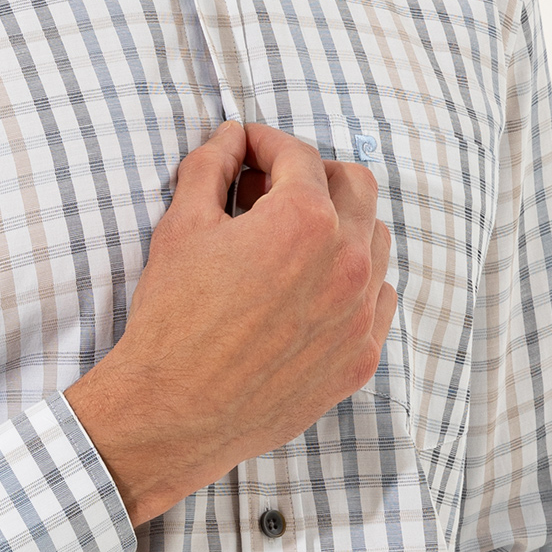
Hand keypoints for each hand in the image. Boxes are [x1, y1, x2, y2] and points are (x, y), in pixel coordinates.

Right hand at [64, 120, 396, 525]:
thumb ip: (211, 167)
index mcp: (305, 222)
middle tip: (270, 188)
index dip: (266, 142)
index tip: (246, 148)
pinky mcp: (360, 356)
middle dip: (312, 174)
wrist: (175, 413)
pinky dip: (352, 282)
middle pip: (354, 186)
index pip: (299, 156)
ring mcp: (361, 314)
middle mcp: (347, 263)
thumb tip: (230, 138)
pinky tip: (310, 291)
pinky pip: (378, 300)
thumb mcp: (181, 227)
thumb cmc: (173, 322)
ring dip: (340, 226)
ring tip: (290, 241)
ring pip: (375, 241)